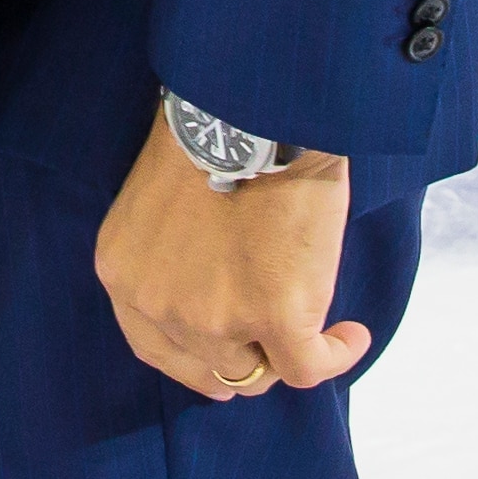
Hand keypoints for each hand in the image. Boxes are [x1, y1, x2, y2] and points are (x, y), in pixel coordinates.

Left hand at [93, 125, 365, 403]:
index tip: (218, 365)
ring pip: (258, 370)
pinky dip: (337, 354)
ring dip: (286, 353)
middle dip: (243, 357)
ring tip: (317, 328)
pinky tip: (353, 334)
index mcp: (124, 273)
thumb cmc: (211, 133)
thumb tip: (220, 280)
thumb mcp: (160, 202)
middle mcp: (160, 305)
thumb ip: (174, 253)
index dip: (190, 361)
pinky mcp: (276, 318)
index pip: (152, 345)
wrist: (250, 109)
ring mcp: (215, 318)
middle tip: (274, 349)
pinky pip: (309, 366)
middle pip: (208, 363)